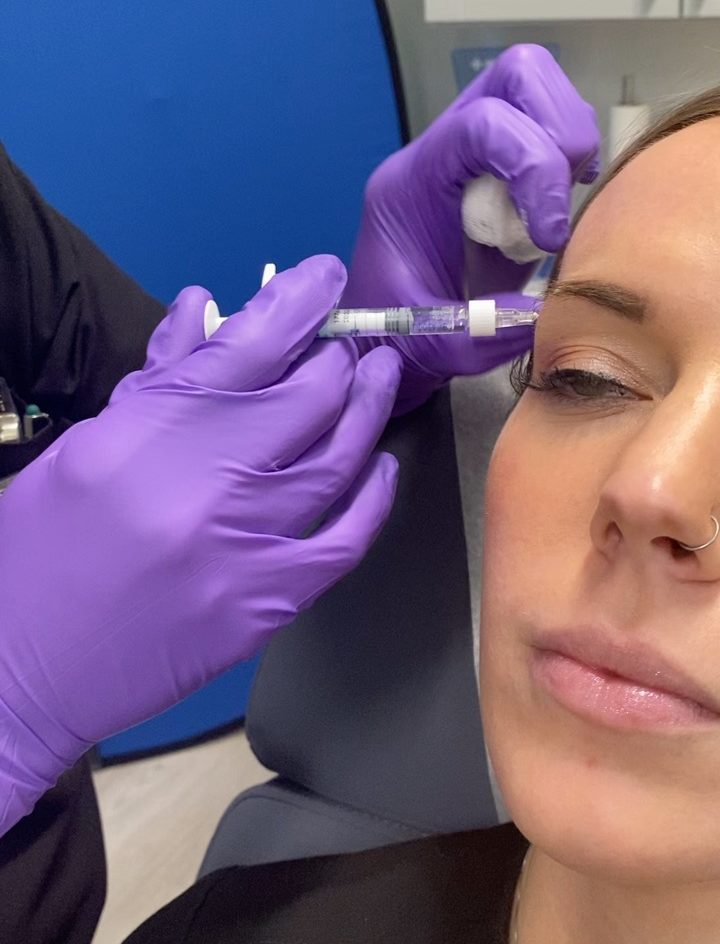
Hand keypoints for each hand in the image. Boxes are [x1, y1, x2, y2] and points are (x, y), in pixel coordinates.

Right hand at [0, 256, 400, 832]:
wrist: (19, 670)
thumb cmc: (34, 553)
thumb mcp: (83, 447)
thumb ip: (154, 376)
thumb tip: (205, 305)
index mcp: (148, 429)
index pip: (248, 343)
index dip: (299, 299)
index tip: (325, 278)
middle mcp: (206, 478)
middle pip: (307, 396)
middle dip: (338, 355)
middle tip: (350, 341)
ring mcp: (244, 545)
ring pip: (337, 459)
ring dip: (368, 409)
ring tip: (379, 377)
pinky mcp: (266, 604)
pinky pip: (344, 541)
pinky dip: (373, 499)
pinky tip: (380, 468)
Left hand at [343, 44, 600, 412]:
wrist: (386, 336)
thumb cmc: (394, 336)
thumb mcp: (430, 344)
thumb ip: (478, 334)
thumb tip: (538, 312)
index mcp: (411, 185)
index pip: (480, 124)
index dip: (532, 167)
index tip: (547, 239)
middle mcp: (441, 152)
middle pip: (515, 77)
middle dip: (558, 133)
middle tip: (559, 207)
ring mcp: (471, 153)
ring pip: (538, 89)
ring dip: (567, 147)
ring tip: (554, 215)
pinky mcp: (499, 167)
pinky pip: (548, 128)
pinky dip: (569, 163)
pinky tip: (555, 213)